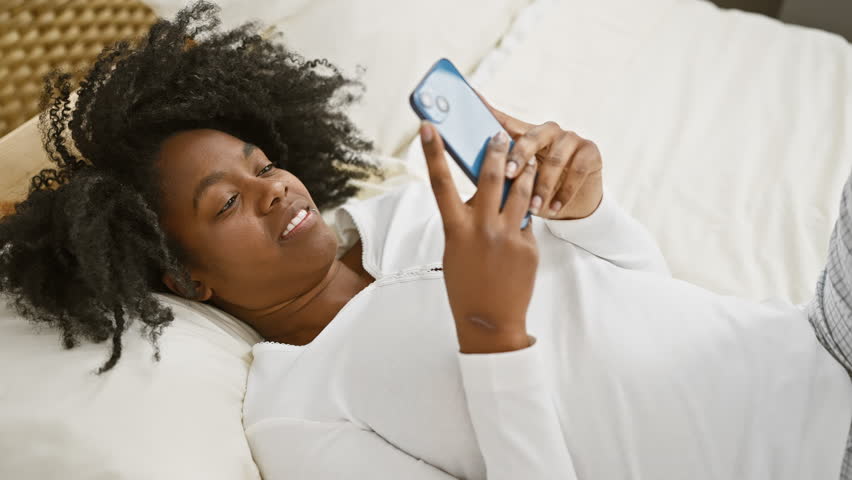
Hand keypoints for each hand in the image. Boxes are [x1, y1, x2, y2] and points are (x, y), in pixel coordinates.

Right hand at [420, 121, 536, 353]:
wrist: (490, 321)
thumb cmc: (466, 285)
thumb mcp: (455, 249)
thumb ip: (466, 220)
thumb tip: (482, 195)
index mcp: (456, 229)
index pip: (441, 183)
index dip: (433, 153)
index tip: (428, 126)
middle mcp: (482, 229)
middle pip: (491, 177)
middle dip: (496, 151)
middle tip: (500, 135)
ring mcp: (508, 236)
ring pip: (520, 191)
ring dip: (524, 172)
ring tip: (527, 161)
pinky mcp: (528, 246)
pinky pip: (527, 220)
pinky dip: (525, 215)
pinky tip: (523, 219)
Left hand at [477, 92, 602, 219]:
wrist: (573, 205)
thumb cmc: (538, 192)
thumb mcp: (518, 185)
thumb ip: (503, 175)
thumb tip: (479, 174)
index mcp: (526, 135)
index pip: (505, 121)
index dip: (488, 109)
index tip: (470, 95)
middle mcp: (549, 131)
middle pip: (532, 137)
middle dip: (519, 156)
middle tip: (509, 175)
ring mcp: (571, 138)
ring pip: (556, 159)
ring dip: (543, 186)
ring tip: (533, 208)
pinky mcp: (590, 151)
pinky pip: (576, 171)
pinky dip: (564, 193)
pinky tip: (554, 209)